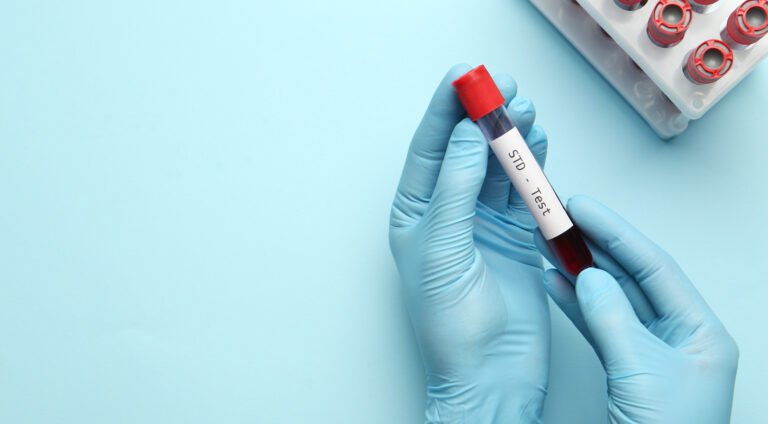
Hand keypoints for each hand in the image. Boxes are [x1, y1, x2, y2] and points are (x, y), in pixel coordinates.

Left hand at [389, 64, 550, 422]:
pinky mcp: (517, 238)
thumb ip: (456, 191)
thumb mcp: (443, 250)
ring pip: (498, 167)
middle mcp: (448, 214)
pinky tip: (540, 145)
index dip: (446, 111)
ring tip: (526, 111)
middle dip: (484, 118)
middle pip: (466, 152)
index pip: (430, 151)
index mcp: (416, 215)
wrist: (491, 374)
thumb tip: (467, 138)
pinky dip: (534, 168)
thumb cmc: (451, 325)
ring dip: (512, 138)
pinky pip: (525, 192)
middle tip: (504, 88)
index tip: (464, 77)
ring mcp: (484, 225)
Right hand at [536, 196, 738, 423]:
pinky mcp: (627, 369)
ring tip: (548, 244)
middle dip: (595, 247)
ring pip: (612, 299)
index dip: (616, 232)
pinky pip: (600, 325)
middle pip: (633, 277)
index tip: (583, 207)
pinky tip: (553, 283)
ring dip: (579, 271)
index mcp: (701, 335)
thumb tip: (590, 276)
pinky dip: (575, 304)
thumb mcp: (640, 373)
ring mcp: (652, 354)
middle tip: (561, 219)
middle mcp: (680, 338)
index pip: (656, 267)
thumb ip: (613, 318)